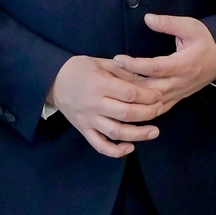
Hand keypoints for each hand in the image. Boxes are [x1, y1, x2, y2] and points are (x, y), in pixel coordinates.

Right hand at [47, 56, 164, 157]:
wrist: (54, 81)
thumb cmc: (81, 69)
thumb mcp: (103, 63)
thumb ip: (125, 73)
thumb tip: (148, 81)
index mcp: (100, 84)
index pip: (129, 94)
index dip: (148, 96)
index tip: (159, 95)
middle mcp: (94, 104)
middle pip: (126, 114)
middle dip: (148, 113)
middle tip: (160, 109)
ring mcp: (88, 120)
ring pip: (116, 132)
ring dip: (138, 135)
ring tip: (155, 132)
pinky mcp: (84, 130)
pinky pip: (100, 145)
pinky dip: (116, 151)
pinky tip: (130, 147)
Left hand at [111, 14, 215, 114]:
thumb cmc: (206, 39)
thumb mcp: (190, 26)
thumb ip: (168, 23)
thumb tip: (147, 18)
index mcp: (183, 65)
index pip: (154, 68)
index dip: (135, 65)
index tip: (117, 59)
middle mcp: (180, 82)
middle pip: (150, 90)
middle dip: (128, 85)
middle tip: (108, 79)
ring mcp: (179, 93)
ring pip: (153, 103)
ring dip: (134, 99)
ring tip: (113, 91)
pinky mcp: (178, 98)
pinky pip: (159, 109)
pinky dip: (143, 109)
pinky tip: (128, 106)